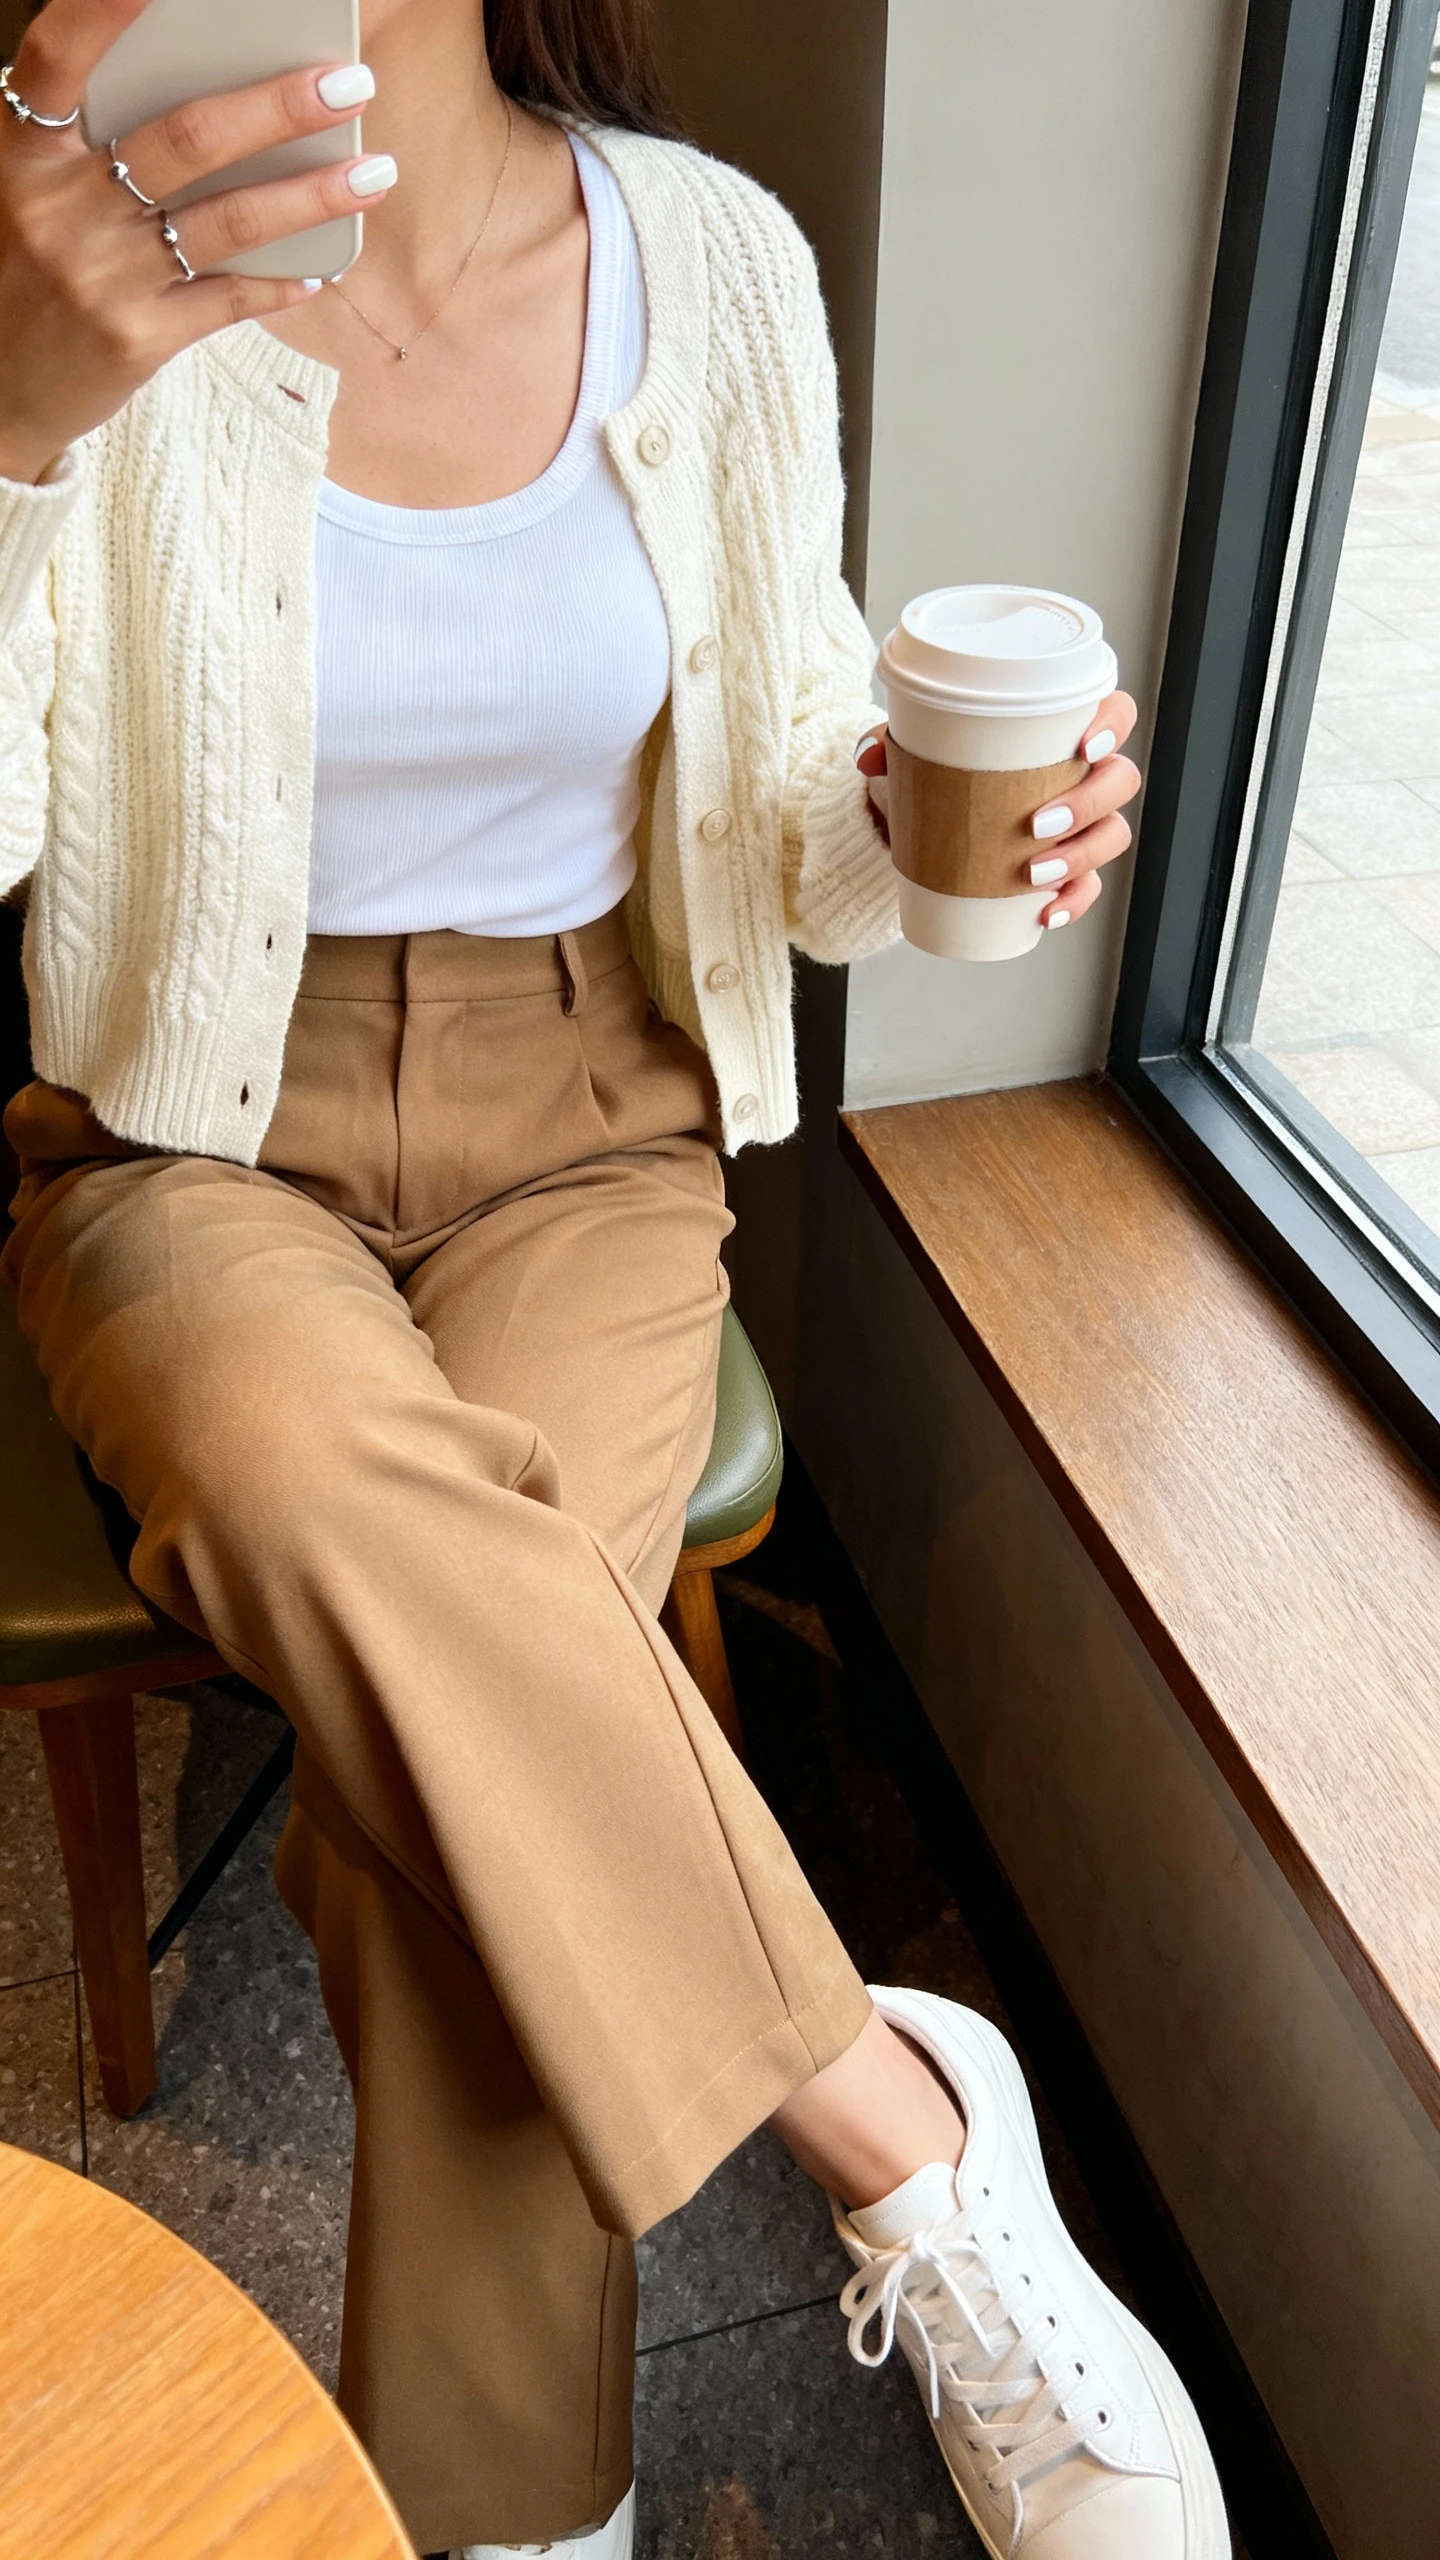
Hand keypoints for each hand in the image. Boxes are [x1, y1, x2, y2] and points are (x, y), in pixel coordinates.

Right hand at [0, 0, 393, 485]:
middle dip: (279, 106)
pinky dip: (280, 281)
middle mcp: (59, 206)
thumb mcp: (25, 190)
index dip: (106, 5)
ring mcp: (101, 275)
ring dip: (311, 193)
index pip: (60, 54)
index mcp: (22, 150)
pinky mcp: (136, 338)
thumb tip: (207, 91)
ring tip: (375, 171)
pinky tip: (321, 268)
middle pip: (185, 137)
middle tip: (351, 82)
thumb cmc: (22, 269)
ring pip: (226, 220)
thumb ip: (86, 142)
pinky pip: (227, 299)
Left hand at [855, 692, 1142, 929]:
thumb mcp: (914, 749)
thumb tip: (868, 754)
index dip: (1111, 724)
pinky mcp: (1069, 867)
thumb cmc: (941, 771)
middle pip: (1120, 780)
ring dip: (1081, 856)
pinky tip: (1045, 913)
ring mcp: (1083, 823)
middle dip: (1087, 805)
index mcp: (1061, 731)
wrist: (926, 821)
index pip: (1114, 713)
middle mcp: (1084, 774)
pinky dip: (1072, 902)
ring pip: (1112, 834)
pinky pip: (1089, 887)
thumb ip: (891, 741)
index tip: (1083, 745)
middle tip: (1036, 824)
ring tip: (1033, 874)